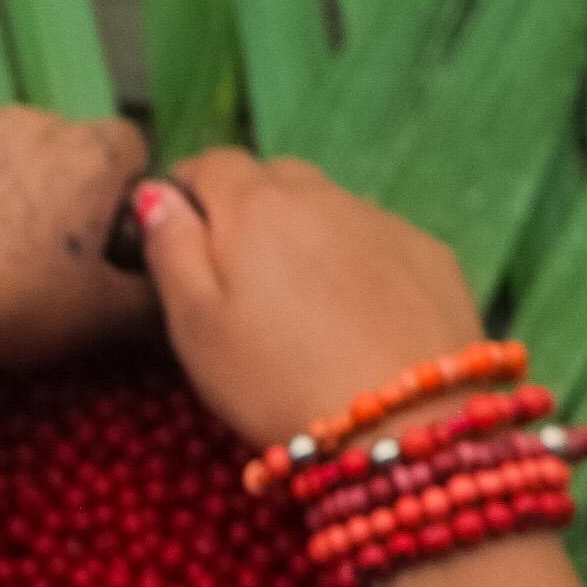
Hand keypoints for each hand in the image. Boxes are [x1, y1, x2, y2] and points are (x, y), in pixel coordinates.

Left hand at [0, 108, 156, 404]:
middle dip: (58, 191)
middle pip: (61, 146)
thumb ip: (152, 299)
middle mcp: (28, 119)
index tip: (103, 243)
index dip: (122, 194)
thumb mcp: (98, 319)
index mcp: (88, 154)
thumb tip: (177, 290)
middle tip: (36, 262)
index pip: (131, 147)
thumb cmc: (10, 306)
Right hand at [130, 150, 486, 450]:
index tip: (179, 230)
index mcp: (254, 206)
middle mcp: (322, 195)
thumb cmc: (277, 382)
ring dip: (307, 237)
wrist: (404, 422)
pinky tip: (356, 318)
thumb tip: (157, 193)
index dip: (187, 192)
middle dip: (250, 210)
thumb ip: (171, 249)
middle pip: (275, 179)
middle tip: (242, 278)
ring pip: (330, 208)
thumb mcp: (196, 327)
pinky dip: (358, 263)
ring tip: (302, 306)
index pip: (210, 164)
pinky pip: (377, 240)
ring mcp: (382, 221)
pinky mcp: (430, 254)